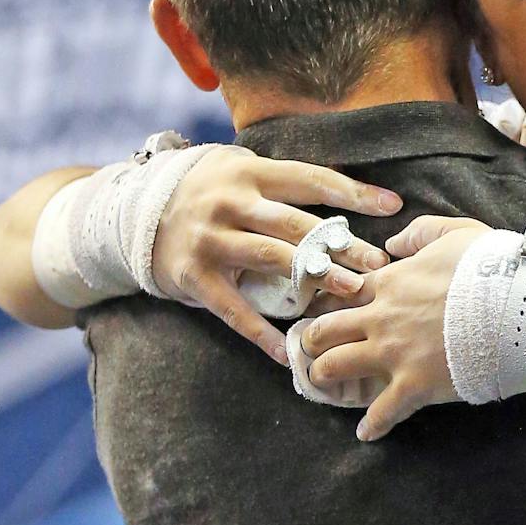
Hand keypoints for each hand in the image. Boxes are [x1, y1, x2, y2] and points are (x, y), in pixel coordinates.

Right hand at [150, 146, 402, 361]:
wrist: (133, 212)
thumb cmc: (207, 192)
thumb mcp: (241, 172)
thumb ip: (285, 185)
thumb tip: (354, 197)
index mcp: (251, 174)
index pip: (310, 180)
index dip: (352, 193)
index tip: (392, 206)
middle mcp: (231, 203)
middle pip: (296, 224)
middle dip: (341, 246)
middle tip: (379, 266)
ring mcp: (211, 240)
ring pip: (272, 259)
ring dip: (315, 279)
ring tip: (352, 295)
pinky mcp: (195, 276)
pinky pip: (233, 310)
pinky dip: (261, 333)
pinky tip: (287, 352)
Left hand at [300, 215, 490, 439]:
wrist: (515, 305)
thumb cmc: (489, 267)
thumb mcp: (454, 232)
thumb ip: (418, 233)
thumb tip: (392, 244)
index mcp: (390, 283)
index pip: (343, 293)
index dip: (329, 301)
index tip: (323, 309)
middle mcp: (381, 318)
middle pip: (326, 330)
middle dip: (313, 340)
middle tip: (311, 348)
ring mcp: (393, 353)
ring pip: (336, 367)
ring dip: (324, 376)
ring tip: (323, 384)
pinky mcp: (413, 385)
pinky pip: (382, 412)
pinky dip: (373, 425)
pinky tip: (366, 433)